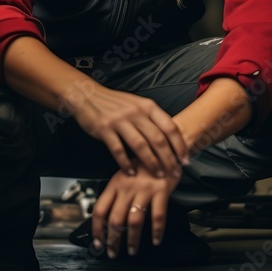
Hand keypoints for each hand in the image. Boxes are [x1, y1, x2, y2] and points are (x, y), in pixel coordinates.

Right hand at [69, 82, 188, 176]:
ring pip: (140, 146)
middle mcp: (136, 112)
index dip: (179, 145)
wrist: (87, 95)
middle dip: (168, 159)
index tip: (184, 159)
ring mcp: (119, 120)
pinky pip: (118, 149)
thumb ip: (151, 118)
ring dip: (151, 163)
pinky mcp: (104, 129)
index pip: (169, 126)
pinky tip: (130, 172)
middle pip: (158, 139)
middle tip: (174, 173)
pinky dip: (125, 163)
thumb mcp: (136, 104)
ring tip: (157, 175)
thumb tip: (169, 138)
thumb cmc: (114, 103)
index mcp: (147, 106)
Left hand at [90, 164, 179, 258]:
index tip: (98, 242)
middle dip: (113, 240)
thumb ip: (115, 193)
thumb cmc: (143, 164)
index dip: (96, 229)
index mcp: (114, 184)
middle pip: (115, 220)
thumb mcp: (124, 174)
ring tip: (133, 250)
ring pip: (135, 221)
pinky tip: (156, 239)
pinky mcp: (161, 191)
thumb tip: (105, 217)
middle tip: (113, 252)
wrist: (163, 147)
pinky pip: (158, 216)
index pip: (99, 210)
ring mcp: (144, 189)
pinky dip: (157, 231)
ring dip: (133, 240)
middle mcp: (127, 187)